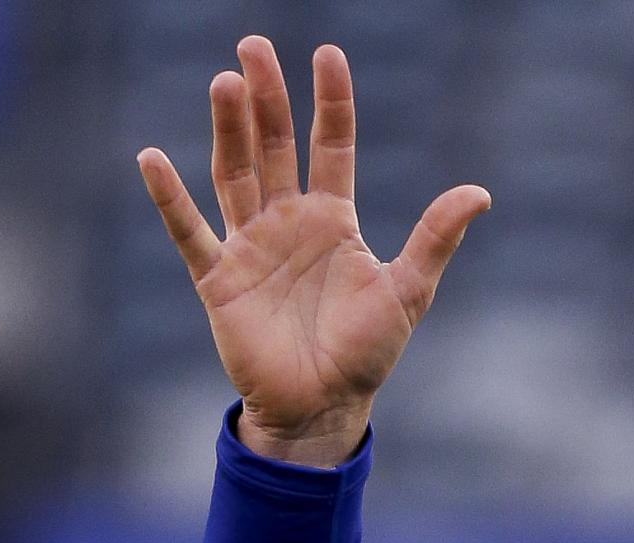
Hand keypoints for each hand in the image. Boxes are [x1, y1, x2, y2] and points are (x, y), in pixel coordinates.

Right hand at [135, 38, 489, 465]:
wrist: (325, 406)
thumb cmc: (367, 352)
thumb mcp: (408, 291)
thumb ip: (436, 238)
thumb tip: (481, 192)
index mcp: (333, 220)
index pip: (330, 146)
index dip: (330, 104)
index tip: (328, 55)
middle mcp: (287, 222)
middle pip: (273, 147)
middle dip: (266, 99)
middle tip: (255, 45)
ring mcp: (250, 246)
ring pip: (234, 174)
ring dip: (228, 130)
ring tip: (226, 82)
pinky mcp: (219, 279)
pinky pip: (190, 232)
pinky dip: (170, 199)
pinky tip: (152, 158)